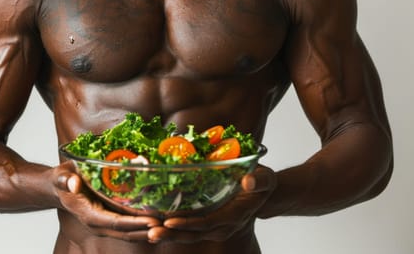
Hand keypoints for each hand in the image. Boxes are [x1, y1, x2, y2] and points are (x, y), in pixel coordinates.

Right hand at [53, 161, 161, 241]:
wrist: (60, 186)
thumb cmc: (62, 179)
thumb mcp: (61, 176)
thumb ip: (66, 180)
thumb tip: (73, 183)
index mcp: (89, 215)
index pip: (116, 223)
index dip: (135, 224)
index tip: (153, 222)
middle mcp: (99, 223)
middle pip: (128, 232)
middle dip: (149, 230)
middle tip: (171, 225)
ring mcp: (106, 223)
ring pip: (131, 232)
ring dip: (150, 230)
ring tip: (171, 224)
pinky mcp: (111, 218)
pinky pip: (130, 225)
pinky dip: (145, 224)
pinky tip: (161, 220)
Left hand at [147, 165, 275, 243]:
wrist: (260, 193)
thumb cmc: (260, 183)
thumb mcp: (265, 179)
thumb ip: (259, 181)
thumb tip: (249, 181)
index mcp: (234, 215)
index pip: (208, 223)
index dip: (189, 223)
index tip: (170, 221)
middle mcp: (222, 226)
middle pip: (193, 233)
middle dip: (172, 233)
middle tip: (151, 232)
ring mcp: (213, 227)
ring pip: (188, 234)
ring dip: (168, 233)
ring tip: (149, 232)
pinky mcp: (205, 224)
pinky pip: (187, 229)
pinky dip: (171, 228)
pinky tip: (154, 225)